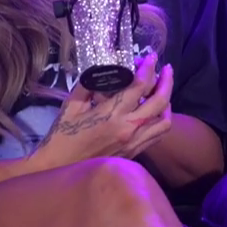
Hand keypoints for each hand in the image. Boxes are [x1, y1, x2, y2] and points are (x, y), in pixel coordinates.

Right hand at [33, 53, 174, 170]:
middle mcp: (129, 128)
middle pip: (160, 101)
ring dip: (167, 102)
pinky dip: (161, 120)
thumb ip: (89, 85)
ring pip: (164, 121)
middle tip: (167, 68)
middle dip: (166, 81)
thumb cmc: (62, 137)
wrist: (58, 171)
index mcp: (112, 114)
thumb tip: (102, 71)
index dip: (148, 68)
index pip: (139, 86)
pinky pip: (157, 135)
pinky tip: (156, 112)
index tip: (151, 56)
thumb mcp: (71, 106)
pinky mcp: (134, 153)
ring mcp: (134, 143)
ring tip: (163, 90)